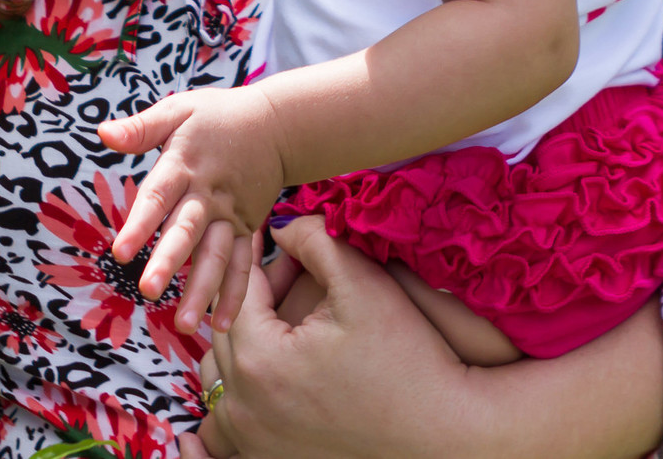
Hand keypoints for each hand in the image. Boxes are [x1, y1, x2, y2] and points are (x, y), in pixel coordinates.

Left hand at [98, 86, 284, 322]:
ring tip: (185, 325)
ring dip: (202, 289)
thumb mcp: (180, 109)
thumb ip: (141, 127)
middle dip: (169, 261)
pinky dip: (235, 293)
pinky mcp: (247, 227)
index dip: (140, 224)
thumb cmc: (218, 116)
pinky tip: (223, 325)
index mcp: (184, 164)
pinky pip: (243, 263)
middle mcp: (207, 194)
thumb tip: (103, 134)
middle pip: (187, 230)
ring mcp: (230, 214)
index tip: (119, 252)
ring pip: (216, 254)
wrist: (276, 123)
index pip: (158, 196)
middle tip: (149, 291)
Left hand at [191, 217, 472, 458]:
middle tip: (289, 270)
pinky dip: (236, 397)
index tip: (270, 232)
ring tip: (282, 316)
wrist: (442, 430)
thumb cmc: (406, 355)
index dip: (257, 257)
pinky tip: (263, 376)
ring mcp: (254, 442)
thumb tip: (280, 226)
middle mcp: (245, 409)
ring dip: (241, 343)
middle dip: (255, 297)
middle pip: (228, 333)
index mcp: (259, 362)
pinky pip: (227, 428)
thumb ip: (313, 239)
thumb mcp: (361, 280)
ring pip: (220, 380)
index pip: (239, 293)